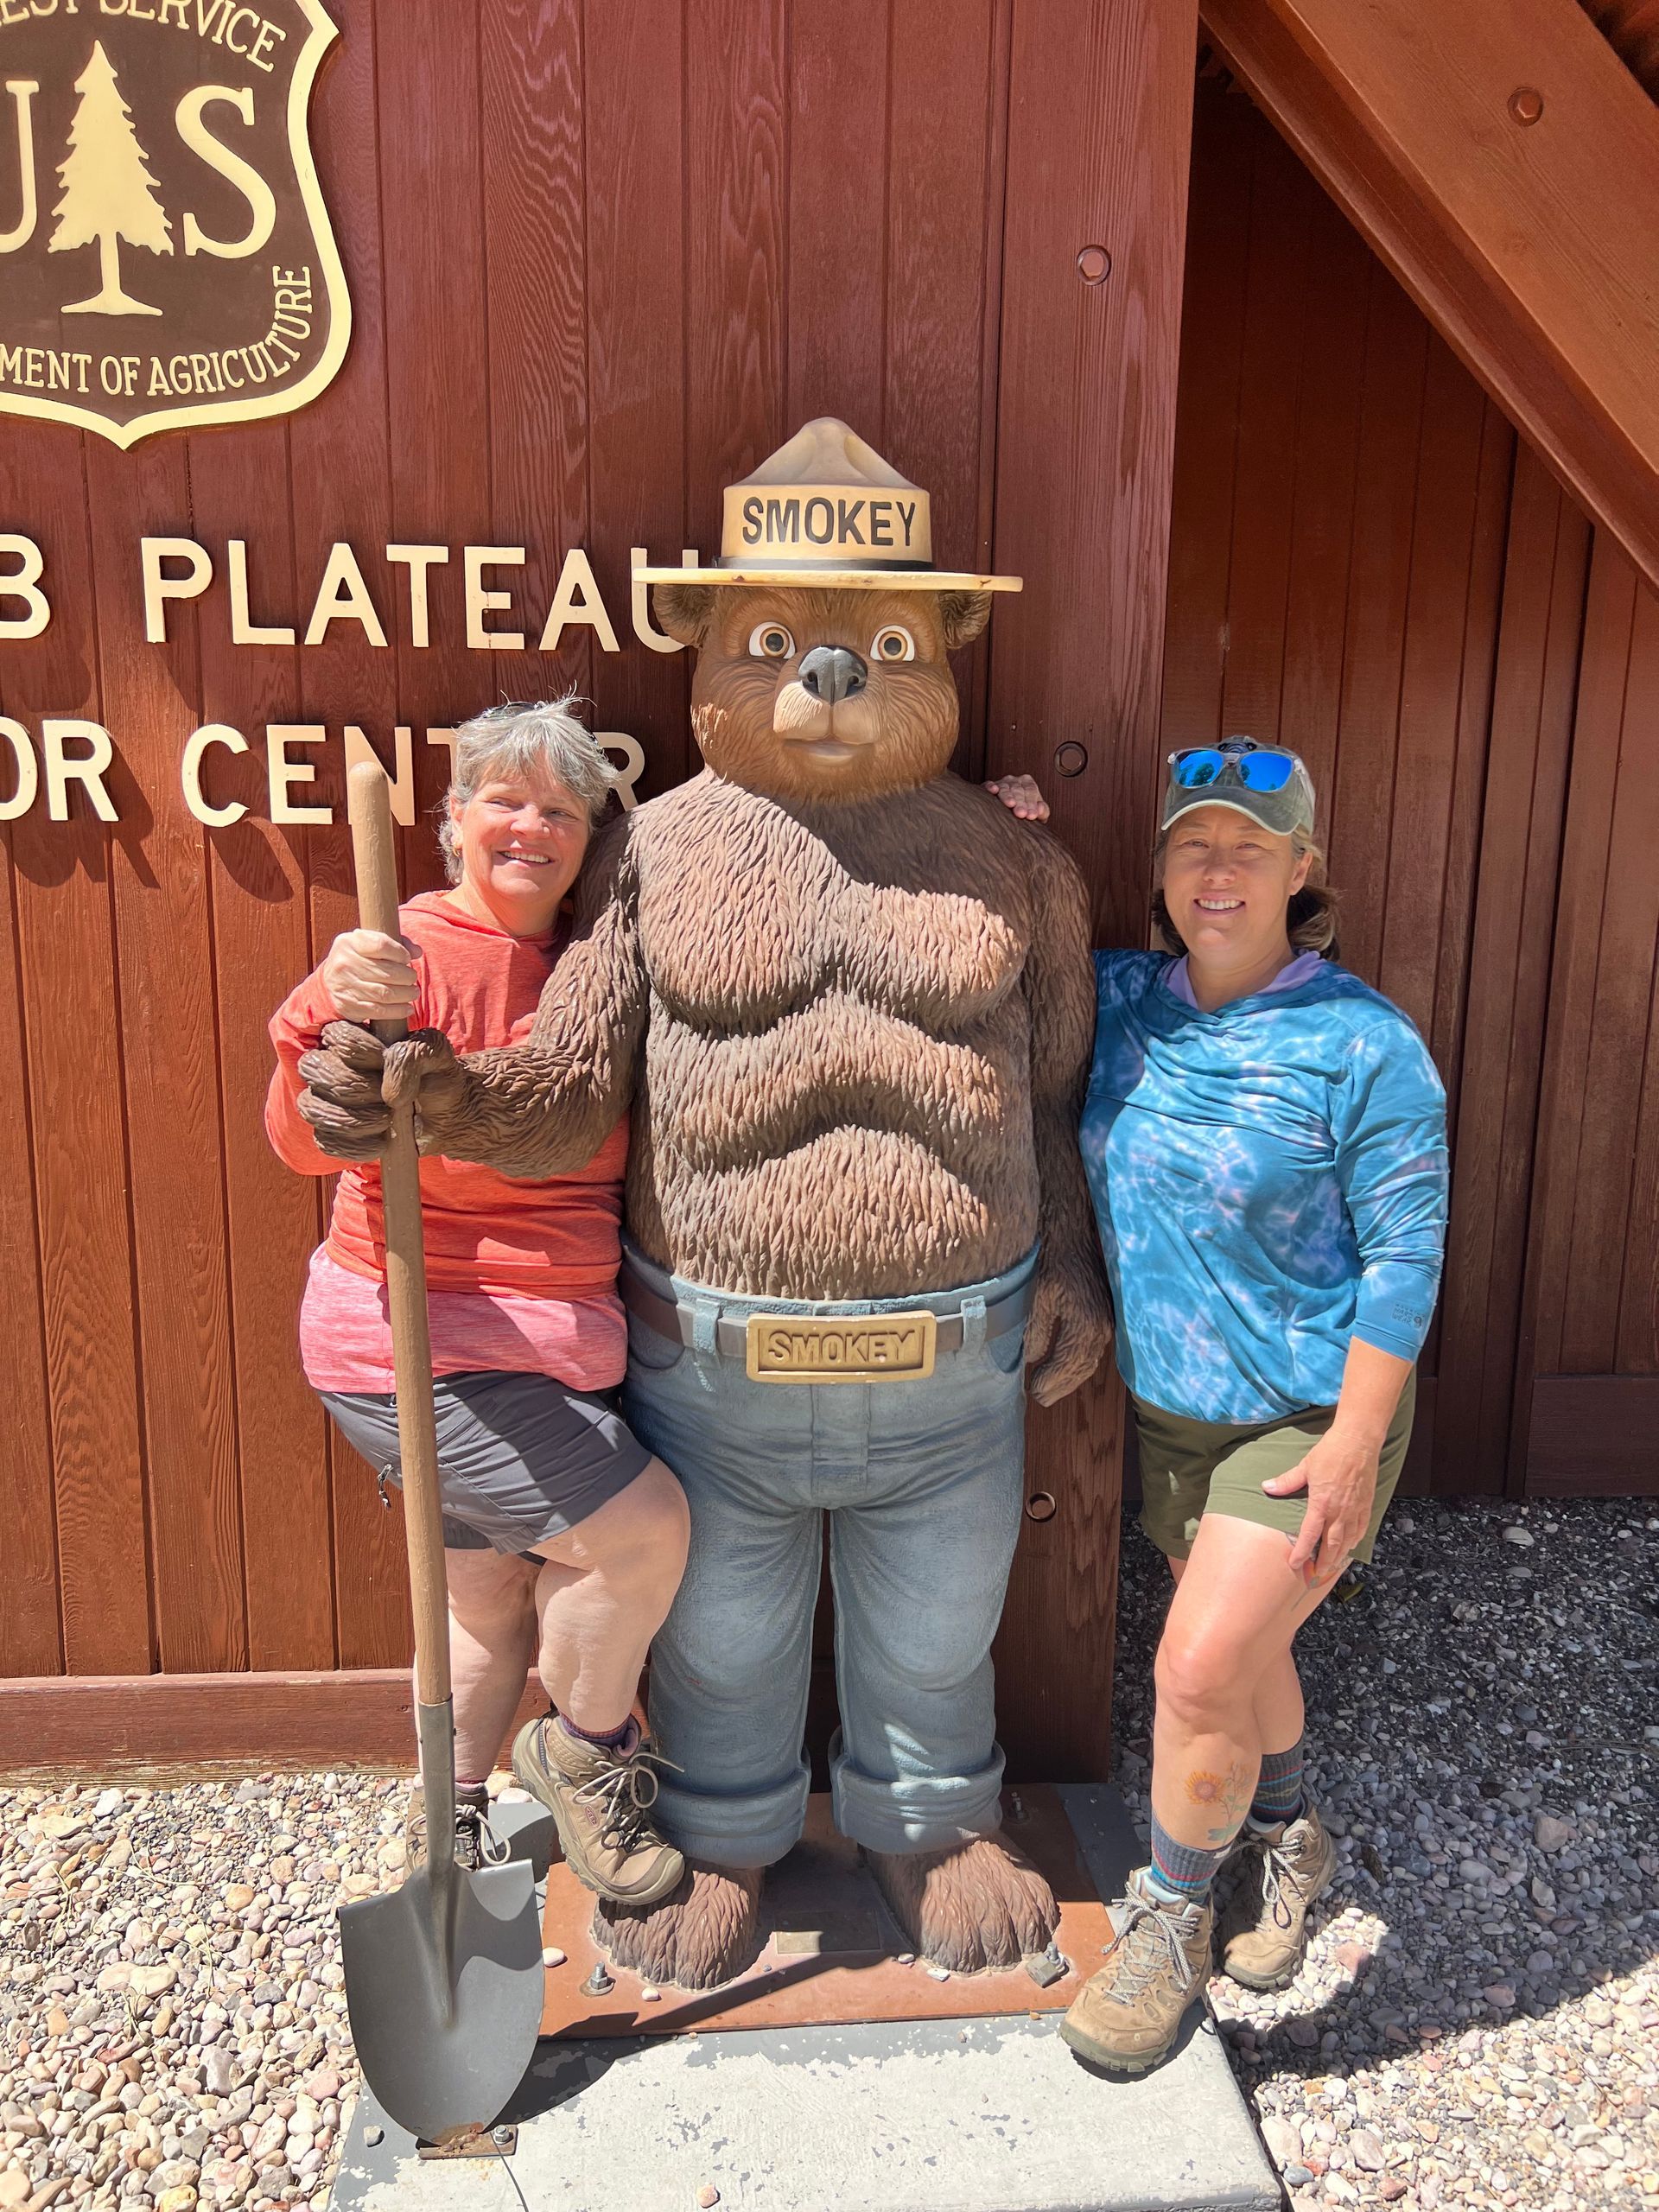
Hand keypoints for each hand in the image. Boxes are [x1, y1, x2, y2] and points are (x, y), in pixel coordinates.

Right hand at [297, 1021, 470, 1161]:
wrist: (445, 1113)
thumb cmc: (434, 1075)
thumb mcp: (435, 1053)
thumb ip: (414, 1054)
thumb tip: (388, 1091)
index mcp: (352, 1037)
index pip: (336, 1036)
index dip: (363, 1051)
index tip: (387, 1060)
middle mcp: (330, 1065)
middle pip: (315, 1069)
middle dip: (358, 1087)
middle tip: (390, 1097)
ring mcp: (325, 1100)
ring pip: (311, 1106)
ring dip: (352, 1118)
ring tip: (386, 1121)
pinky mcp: (330, 1132)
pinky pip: (325, 1140)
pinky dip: (355, 1145)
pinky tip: (381, 1142)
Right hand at [319, 929, 418, 1025]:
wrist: (330, 981)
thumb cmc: (358, 958)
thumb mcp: (369, 942)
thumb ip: (395, 942)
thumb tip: (417, 952)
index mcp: (349, 942)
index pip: (381, 945)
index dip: (400, 952)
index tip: (407, 958)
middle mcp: (344, 963)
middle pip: (387, 972)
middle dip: (407, 977)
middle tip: (412, 978)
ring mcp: (345, 986)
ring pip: (385, 993)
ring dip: (405, 994)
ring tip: (412, 992)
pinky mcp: (349, 1006)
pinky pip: (379, 1011)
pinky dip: (397, 1011)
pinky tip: (407, 1008)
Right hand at [985, 773, 1049, 822]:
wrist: (1009, 814)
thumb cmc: (1025, 813)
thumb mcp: (1037, 813)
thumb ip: (1043, 811)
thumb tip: (1040, 809)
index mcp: (1028, 783)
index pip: (1031, 791)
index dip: (1032, 803)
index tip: (1031, 815)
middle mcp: (1015, 780)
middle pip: (1018, 790)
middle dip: (1020, 802)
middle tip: (1021, 813)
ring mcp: (1002, 782)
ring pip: (1005, 788)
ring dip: (1007, 796)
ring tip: (1010, 804)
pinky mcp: (989, 786)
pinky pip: (989, 784)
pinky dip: (991, 786)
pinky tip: (993, 790)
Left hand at [1023, 1261, 1111, 1405]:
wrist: (1072, 1237)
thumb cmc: (1051, 1264)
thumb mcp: (1037, 1297)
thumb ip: (1037, 1331)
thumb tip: (1031, 1359)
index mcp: (1084, 1324)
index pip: (1068, 1363)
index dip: (1050, 1381)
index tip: (1033, 1391)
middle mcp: (1100, 1328)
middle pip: (1082, 1368)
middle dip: (1061, 1386)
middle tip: (1040, 1399)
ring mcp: (1106, 1323)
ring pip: (1090, 1361)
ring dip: (1070, 1379)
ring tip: (1050, 1390)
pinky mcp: (1105, 1318)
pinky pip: (1094, 1350)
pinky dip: (1079, 1365)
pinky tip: (1065, 1368)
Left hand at [1262, 1427, 1380, 1585]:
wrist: (1358, 1441)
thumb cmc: (1331, 1451)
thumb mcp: (1305, 1466)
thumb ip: (1287, 1481)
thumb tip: (1267, 1487)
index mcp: (1322, 1503)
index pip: (1310, 1535)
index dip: (1301, 1552)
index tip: (1294, 1564)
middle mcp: (1340, 1511)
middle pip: (1332, 1545)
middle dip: (1323, 1563)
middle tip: (1315, 1575)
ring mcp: (1355, 1509)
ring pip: (1348, 1541)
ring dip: (1338, 1556)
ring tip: (1330, 1566)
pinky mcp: (1367, 1505)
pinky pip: (1361, 1529)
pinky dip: (1354, 1541)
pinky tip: (1349, 1546)